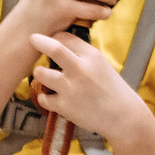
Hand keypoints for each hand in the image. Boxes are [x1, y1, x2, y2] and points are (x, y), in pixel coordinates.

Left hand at [27, 31, 150, 147]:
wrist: (122, 116)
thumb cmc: (110, 88)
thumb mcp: (101, 64)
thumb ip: (82, 53)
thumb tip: (59, 41)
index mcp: (92, 56)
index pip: (66, 38)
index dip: (54, 37)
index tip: (49, 39)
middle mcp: (81, 70)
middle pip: (54, 48)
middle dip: (39, 41)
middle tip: (33, 40)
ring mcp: (71, 88)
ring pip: (41, 73)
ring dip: (39, 73)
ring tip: (44, 75)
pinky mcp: (64, 106)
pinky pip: (43, 97)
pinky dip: (44, 96)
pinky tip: (51, 96)